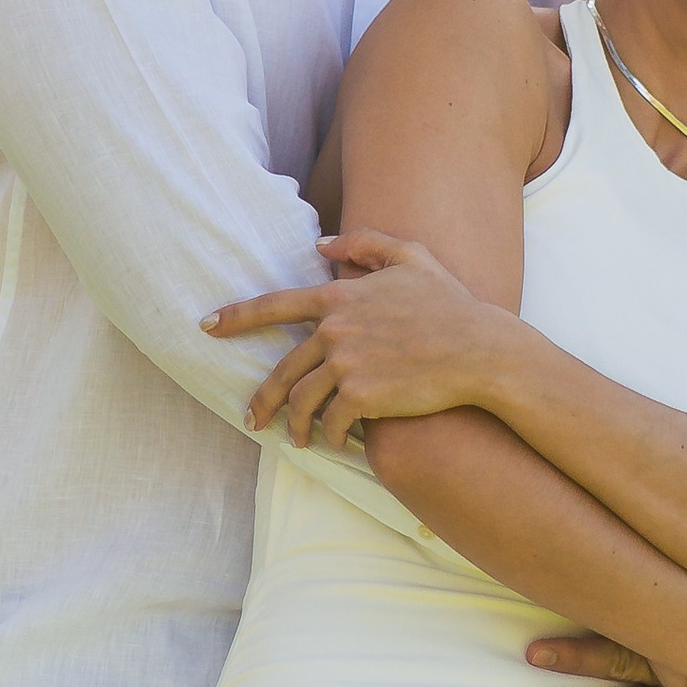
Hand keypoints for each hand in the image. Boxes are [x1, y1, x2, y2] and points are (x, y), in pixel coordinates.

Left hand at [204, 232, 504, 451]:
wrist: (480, 351)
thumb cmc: (451, 305)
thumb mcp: (412, 257)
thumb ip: (365, 244)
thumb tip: (321, 245)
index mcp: (339, 297)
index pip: (274, 305)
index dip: (235, 317)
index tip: (206, 327)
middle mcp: (334, 330)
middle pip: (283, 369)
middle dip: (263, 399)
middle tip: (251, 419)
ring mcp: (346, 364)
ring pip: (303, 402)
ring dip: (296, 426)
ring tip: (296, 441)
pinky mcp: (362, 396)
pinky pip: (332, 422)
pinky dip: (330, 436)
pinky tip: (334, 443)